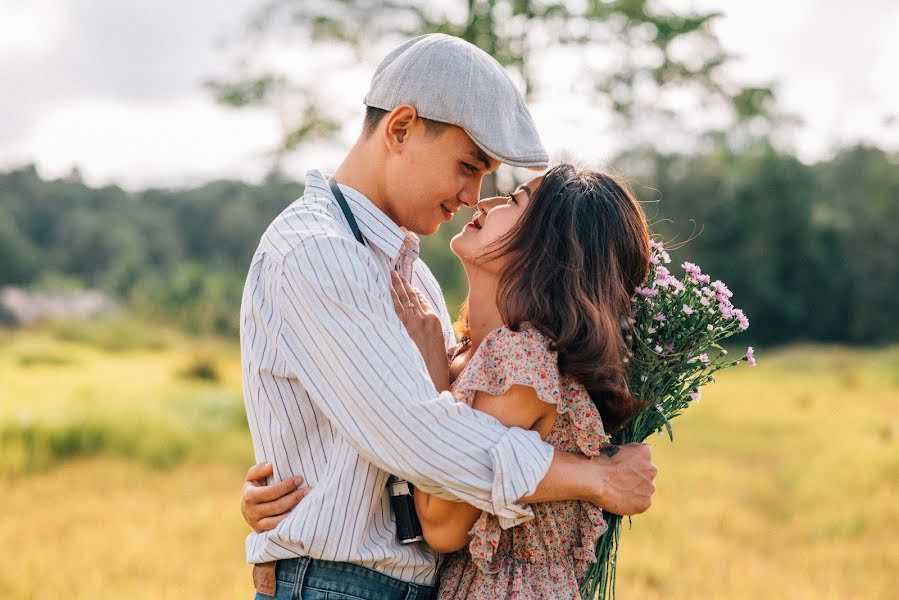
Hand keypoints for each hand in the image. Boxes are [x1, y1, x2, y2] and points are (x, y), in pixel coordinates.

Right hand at [241, 462, 311, 532]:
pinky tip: (300, 515)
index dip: (287, 486)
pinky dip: (289, 523)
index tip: (300, 479)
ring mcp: (257, 524)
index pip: (271, 492)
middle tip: (309, 490)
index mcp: (249, 496)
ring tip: (308, 502)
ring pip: (279, 519)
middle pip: (277, 506)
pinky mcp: (262, 532)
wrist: (247, 508)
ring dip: (295, 511)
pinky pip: (278, 529)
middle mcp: (251, 512)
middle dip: (295, 497)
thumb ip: (259, 469)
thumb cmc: (255, 488)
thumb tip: (270, 466)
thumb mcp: (252, 477)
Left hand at [390, 271, 449, 390]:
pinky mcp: (405, 330)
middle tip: (395, 272)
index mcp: (435, 320)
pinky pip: (397, 310)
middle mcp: (425, 318)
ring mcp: (414, 323)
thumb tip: (420, 328)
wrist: (434, 375)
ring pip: (404, 300)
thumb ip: (429, 332)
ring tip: (390, 275)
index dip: (413, 291)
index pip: (422, 300)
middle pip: (412, 297)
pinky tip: (387, 290)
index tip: (407, 284)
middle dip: (403, 283)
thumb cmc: (436, 364)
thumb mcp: (438, 344)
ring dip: (396, 286)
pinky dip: (392, 298)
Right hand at [590, 443, 657, 515]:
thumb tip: (620, 457)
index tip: (622, 468)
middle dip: (636, 478)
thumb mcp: (613, 447)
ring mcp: (650, 487)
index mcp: (645, 452)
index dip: (631, 464)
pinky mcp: (645, 502)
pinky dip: (632, 503)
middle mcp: (651, 468)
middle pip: (646, 475)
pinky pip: (640, 503)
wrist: (594, 479)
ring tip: (618, 492)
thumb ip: (624, 453)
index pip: (643, 458)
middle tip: (621, 481)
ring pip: (644, 490)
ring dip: (635, 491)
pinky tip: (620, 500)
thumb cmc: (599, 461)